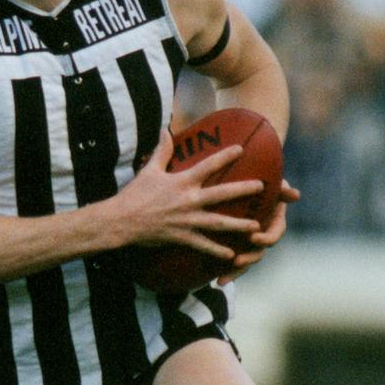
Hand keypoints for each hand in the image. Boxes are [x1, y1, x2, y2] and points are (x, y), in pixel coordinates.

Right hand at [119, 129, 263, 260]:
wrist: (121, 221)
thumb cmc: (134, 194)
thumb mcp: (149, 170)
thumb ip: (162, 151)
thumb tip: (165, 130)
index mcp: (181, 181)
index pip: (208, 165)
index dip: (225, 156)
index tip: (241, 149)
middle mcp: (188, 200)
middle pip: (222, 193)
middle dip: (243, 190)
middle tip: (262, 187)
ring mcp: (187, 220)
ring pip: (219, 222)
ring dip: (239, 225)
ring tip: (257, 226)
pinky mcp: (181, 237)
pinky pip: (203, 245)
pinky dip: (217, 250)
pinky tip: (232, 254)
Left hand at [217, 179, 299, 284]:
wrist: (239, 182)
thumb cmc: (257, 180)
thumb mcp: (269, 182)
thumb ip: (281, 188)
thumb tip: (295, 194)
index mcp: (273, 221)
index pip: (275, 233)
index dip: (267, 237)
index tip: (254, 237)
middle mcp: (263, 233)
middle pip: (260, 252)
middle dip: (249, 258)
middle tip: (237, 261)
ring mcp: (249, 242)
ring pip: (246, 260)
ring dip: (237, 270)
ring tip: (224, 276)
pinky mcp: (235, 245)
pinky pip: (232, 261)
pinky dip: (227, 271)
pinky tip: (218, 280)